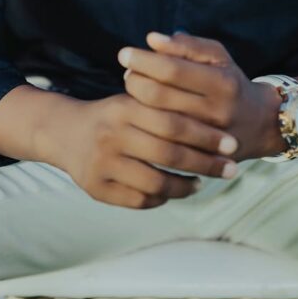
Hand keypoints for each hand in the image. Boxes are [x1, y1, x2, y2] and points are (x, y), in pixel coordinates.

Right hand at [59, 92, 243, 209]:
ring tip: (202, 182)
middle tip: (231, 169)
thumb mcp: (135, 97)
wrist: (65, 132)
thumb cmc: (115, 114)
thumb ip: (168, 103)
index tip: (231, 144)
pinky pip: (139, 200)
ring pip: (156, 184)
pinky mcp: (96, 188)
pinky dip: (162, 199)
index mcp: (125, 107)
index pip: (174, 123)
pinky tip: (174, 192)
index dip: (207, 136)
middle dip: (205, 164)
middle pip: (169, 154)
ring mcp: (102, 164)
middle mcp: (112, 135)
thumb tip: (217, 120)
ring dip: (185, 186)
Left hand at [117, 31, 284, 161]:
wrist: (260, 124)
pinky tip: (138, 114)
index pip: (173, 70)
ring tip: (132, 89)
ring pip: (158, 121)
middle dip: (135, 81)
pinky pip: (164, 143)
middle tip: (127, 73)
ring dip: (136, 103)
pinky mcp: (201, 157)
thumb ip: (187, 46)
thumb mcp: (218, 57)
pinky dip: (146, 127)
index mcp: (221, 82)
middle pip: (160, 96)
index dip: (144, 61)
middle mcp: (216, 111)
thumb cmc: (230, 82)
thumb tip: (151, 39)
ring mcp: (209, 138)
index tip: (124, 53)